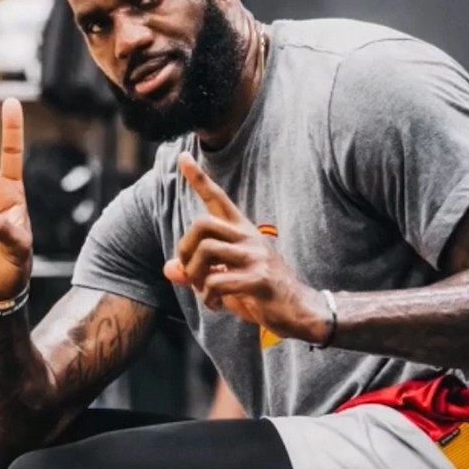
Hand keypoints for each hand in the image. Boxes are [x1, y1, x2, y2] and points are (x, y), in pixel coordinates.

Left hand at [164, 152, 330, 343]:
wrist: (299, 312)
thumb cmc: (260, 294)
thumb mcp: (225, 280)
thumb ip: (197, 273)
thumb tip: (169, 269)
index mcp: (242, 232)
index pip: (218, 199)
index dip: (199, 179)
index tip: (183, 156)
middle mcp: (249, 238)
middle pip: (202, 224)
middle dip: (185, 249)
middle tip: (189, 271)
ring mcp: (255, 256)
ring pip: (205, 252)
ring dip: (195, 277)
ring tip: (204, 292)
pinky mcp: (258, 278)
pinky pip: (216, 281)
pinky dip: (208, 297)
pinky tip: (216, 305)